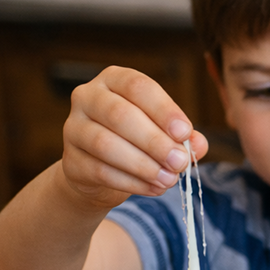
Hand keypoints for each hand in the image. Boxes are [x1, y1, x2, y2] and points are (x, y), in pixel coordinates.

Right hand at [61, 66, 208, 207]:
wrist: (100, 172)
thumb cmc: (137, 142)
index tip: (185, 132)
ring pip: (106, 144)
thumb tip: (199, 144)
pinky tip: (155, 188)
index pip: (138, 86)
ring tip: (169, 179)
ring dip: (143, 165)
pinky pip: (101, 171)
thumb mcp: (163, 133)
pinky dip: (132, 183)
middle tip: (180, 162)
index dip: (163, 109)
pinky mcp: (71, 160)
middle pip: (120, 115)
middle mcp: (88, 97)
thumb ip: (182, 137)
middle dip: (155, 141)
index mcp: (114, 80)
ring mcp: (73, 128)